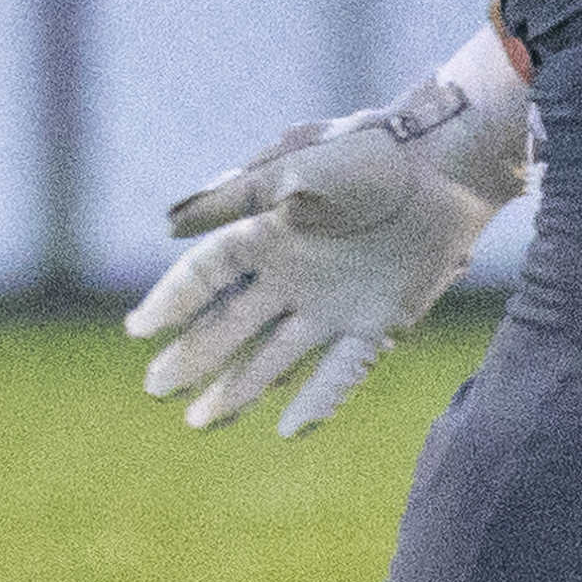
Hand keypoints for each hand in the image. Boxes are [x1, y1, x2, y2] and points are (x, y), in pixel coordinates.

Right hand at [123, 44, 535, 435]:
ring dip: (239, 390)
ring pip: (275, 358)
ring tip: (202, 423)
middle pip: (230, 327)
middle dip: (192, 358)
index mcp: (265, 234)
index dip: (171, 302)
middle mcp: (292, 276)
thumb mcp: (287, 167)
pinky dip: (319, 399)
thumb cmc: (362, 150)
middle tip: (156, 389)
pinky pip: (343, 371)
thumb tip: (168, 228)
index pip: (205, 276)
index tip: (138, 331)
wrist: (443, 159)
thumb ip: (230, 199)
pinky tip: (290, 431)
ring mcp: (333, 304)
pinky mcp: (378, 321)